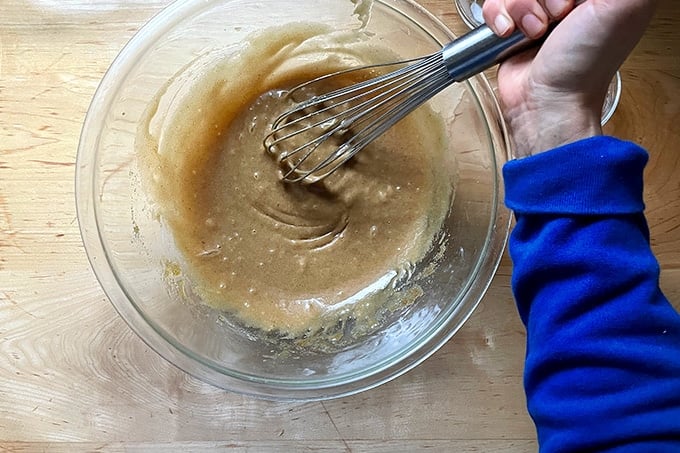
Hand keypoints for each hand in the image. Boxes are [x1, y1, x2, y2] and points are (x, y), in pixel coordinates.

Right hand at [482, 0, 656, 156]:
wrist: (546, 101)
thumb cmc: (585, 64)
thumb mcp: (624, 6)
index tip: (575, 3)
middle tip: (559, 16)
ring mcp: (540, 10)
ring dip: (521, 7)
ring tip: (535, 32)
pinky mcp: (512, 24)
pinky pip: (495, 2)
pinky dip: (499, 17)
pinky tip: (511, 34)